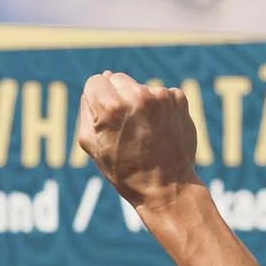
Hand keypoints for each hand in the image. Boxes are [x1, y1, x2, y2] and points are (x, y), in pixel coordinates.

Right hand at [77, 72, 200, 212]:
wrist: (166, 186)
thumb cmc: (123, 170)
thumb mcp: (90, 144)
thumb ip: (87, 109)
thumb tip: (98, 83)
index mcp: (111, 107)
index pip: (95, 82)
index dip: (96, 99)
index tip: (104, 116)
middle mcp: (137, 96)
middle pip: (117, 79)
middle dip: (117, 97)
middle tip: (125, 126)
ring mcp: (161, 96)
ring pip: (140, 87)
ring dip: (139, 103)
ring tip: (144, 131)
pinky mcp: (179, 99)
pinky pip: (160, 95)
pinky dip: (159, 108)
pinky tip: (159, 129)